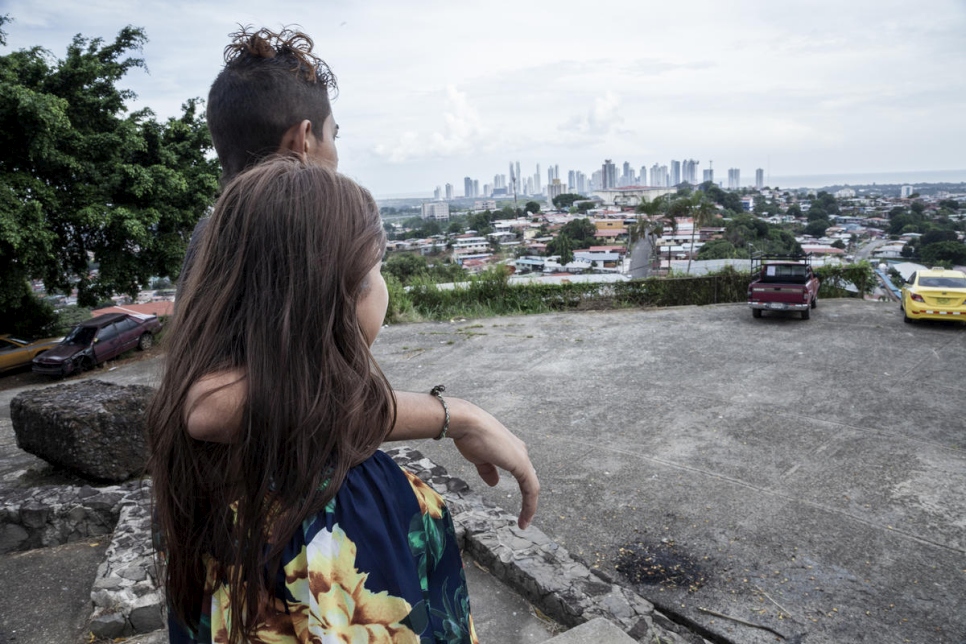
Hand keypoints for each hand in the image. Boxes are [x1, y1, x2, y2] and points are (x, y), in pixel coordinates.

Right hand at [446, 398, 538, 529]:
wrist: (467, 424)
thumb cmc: (469, 437)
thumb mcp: (479, 458)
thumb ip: (488, 470)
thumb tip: (494, 483)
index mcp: (511, 450)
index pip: (522, 473)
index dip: (522, 490)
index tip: (516, 504)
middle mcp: (520, 452)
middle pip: (529, 480)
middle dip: (528, 499)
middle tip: (524, 518)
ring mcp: (522, 458)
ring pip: (532, 487)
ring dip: (530, 506)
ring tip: (524, 523)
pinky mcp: (522, 465)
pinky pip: (531, 489)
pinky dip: (530, 505)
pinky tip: (525, 518)